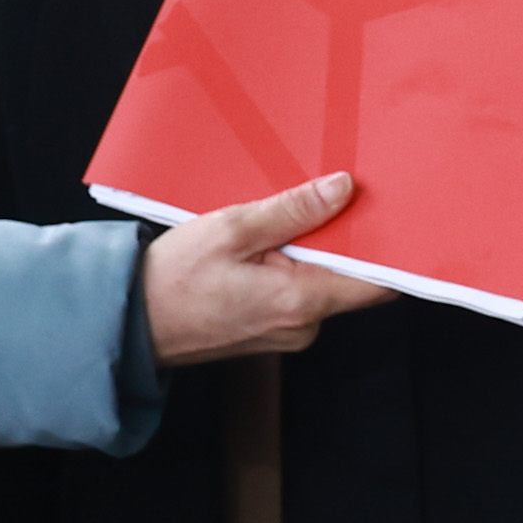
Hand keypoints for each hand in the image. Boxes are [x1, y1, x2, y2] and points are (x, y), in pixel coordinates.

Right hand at [142, 173, 394, 364]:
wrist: (131, 321)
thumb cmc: (174, 280)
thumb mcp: (232, 229)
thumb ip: (293, 210)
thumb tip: (343, 189)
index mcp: (301, 301)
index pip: (377, 282)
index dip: (390, 248)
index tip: (391, 214)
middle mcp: (304, 326)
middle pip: (351, 279)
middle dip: (344, 239)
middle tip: (330, 198)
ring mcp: (289, 333)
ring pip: (322, 284)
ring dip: (312, 251)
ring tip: (286, 219)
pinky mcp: (272, 331)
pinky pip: (298, 294)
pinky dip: (291, 267)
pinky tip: (268, 244)